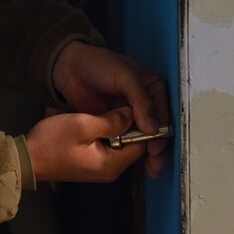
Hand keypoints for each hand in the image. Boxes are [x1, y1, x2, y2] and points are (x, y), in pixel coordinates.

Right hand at [24, 107, 145, 182]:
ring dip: (119, 126)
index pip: (143, 144)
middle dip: (132, 124)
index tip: (137, 103)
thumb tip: (134, 113)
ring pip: (121, 143)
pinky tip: (101, 117)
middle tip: (124, 102)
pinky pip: (109, 146)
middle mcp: (111, 170)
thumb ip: (112, 120)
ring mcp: (101, 168)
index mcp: (113, 164)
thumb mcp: (83, 125)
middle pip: (134, 144)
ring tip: (114, 106)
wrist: (26, 159)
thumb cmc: (51, 143)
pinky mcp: (92, 163)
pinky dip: (108, 132)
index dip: (144, 123)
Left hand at [51, 41, 169, 177]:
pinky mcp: (116, 121)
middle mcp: (146, 101)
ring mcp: (131, 113)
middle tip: (154, 165)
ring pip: (142, 135)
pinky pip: (126, 137)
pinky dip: (130, 148)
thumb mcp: (125, 78)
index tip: (156, 148)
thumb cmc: (98, 64)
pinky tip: (133, 161)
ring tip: (148, 168)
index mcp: (154, 87)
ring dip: (145, 151)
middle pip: (156, 128)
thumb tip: (154, 129)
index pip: (164, 113)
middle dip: (157, 147)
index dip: (162, 132)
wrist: (69, 66)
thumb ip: (141, 102)